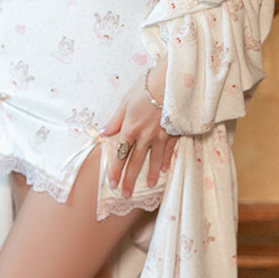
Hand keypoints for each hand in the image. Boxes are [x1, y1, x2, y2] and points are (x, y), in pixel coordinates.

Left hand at [100, 63, 175, 197]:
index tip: (111, 183)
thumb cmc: (146, 87)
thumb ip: (116, 120)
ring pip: (154, 160)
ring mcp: (160, 137)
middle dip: (129, 180)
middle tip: (125, 194)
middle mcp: (144, 136)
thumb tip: (104, 132)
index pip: (120, 154)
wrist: (171, 83)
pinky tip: (164, 169)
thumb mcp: (126, 101)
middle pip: (135, 162)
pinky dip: (166, 161)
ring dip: (151, 175)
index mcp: (130, 128)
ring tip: (150, 185)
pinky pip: (169, 151)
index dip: (115, 170)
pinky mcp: (174, 133)